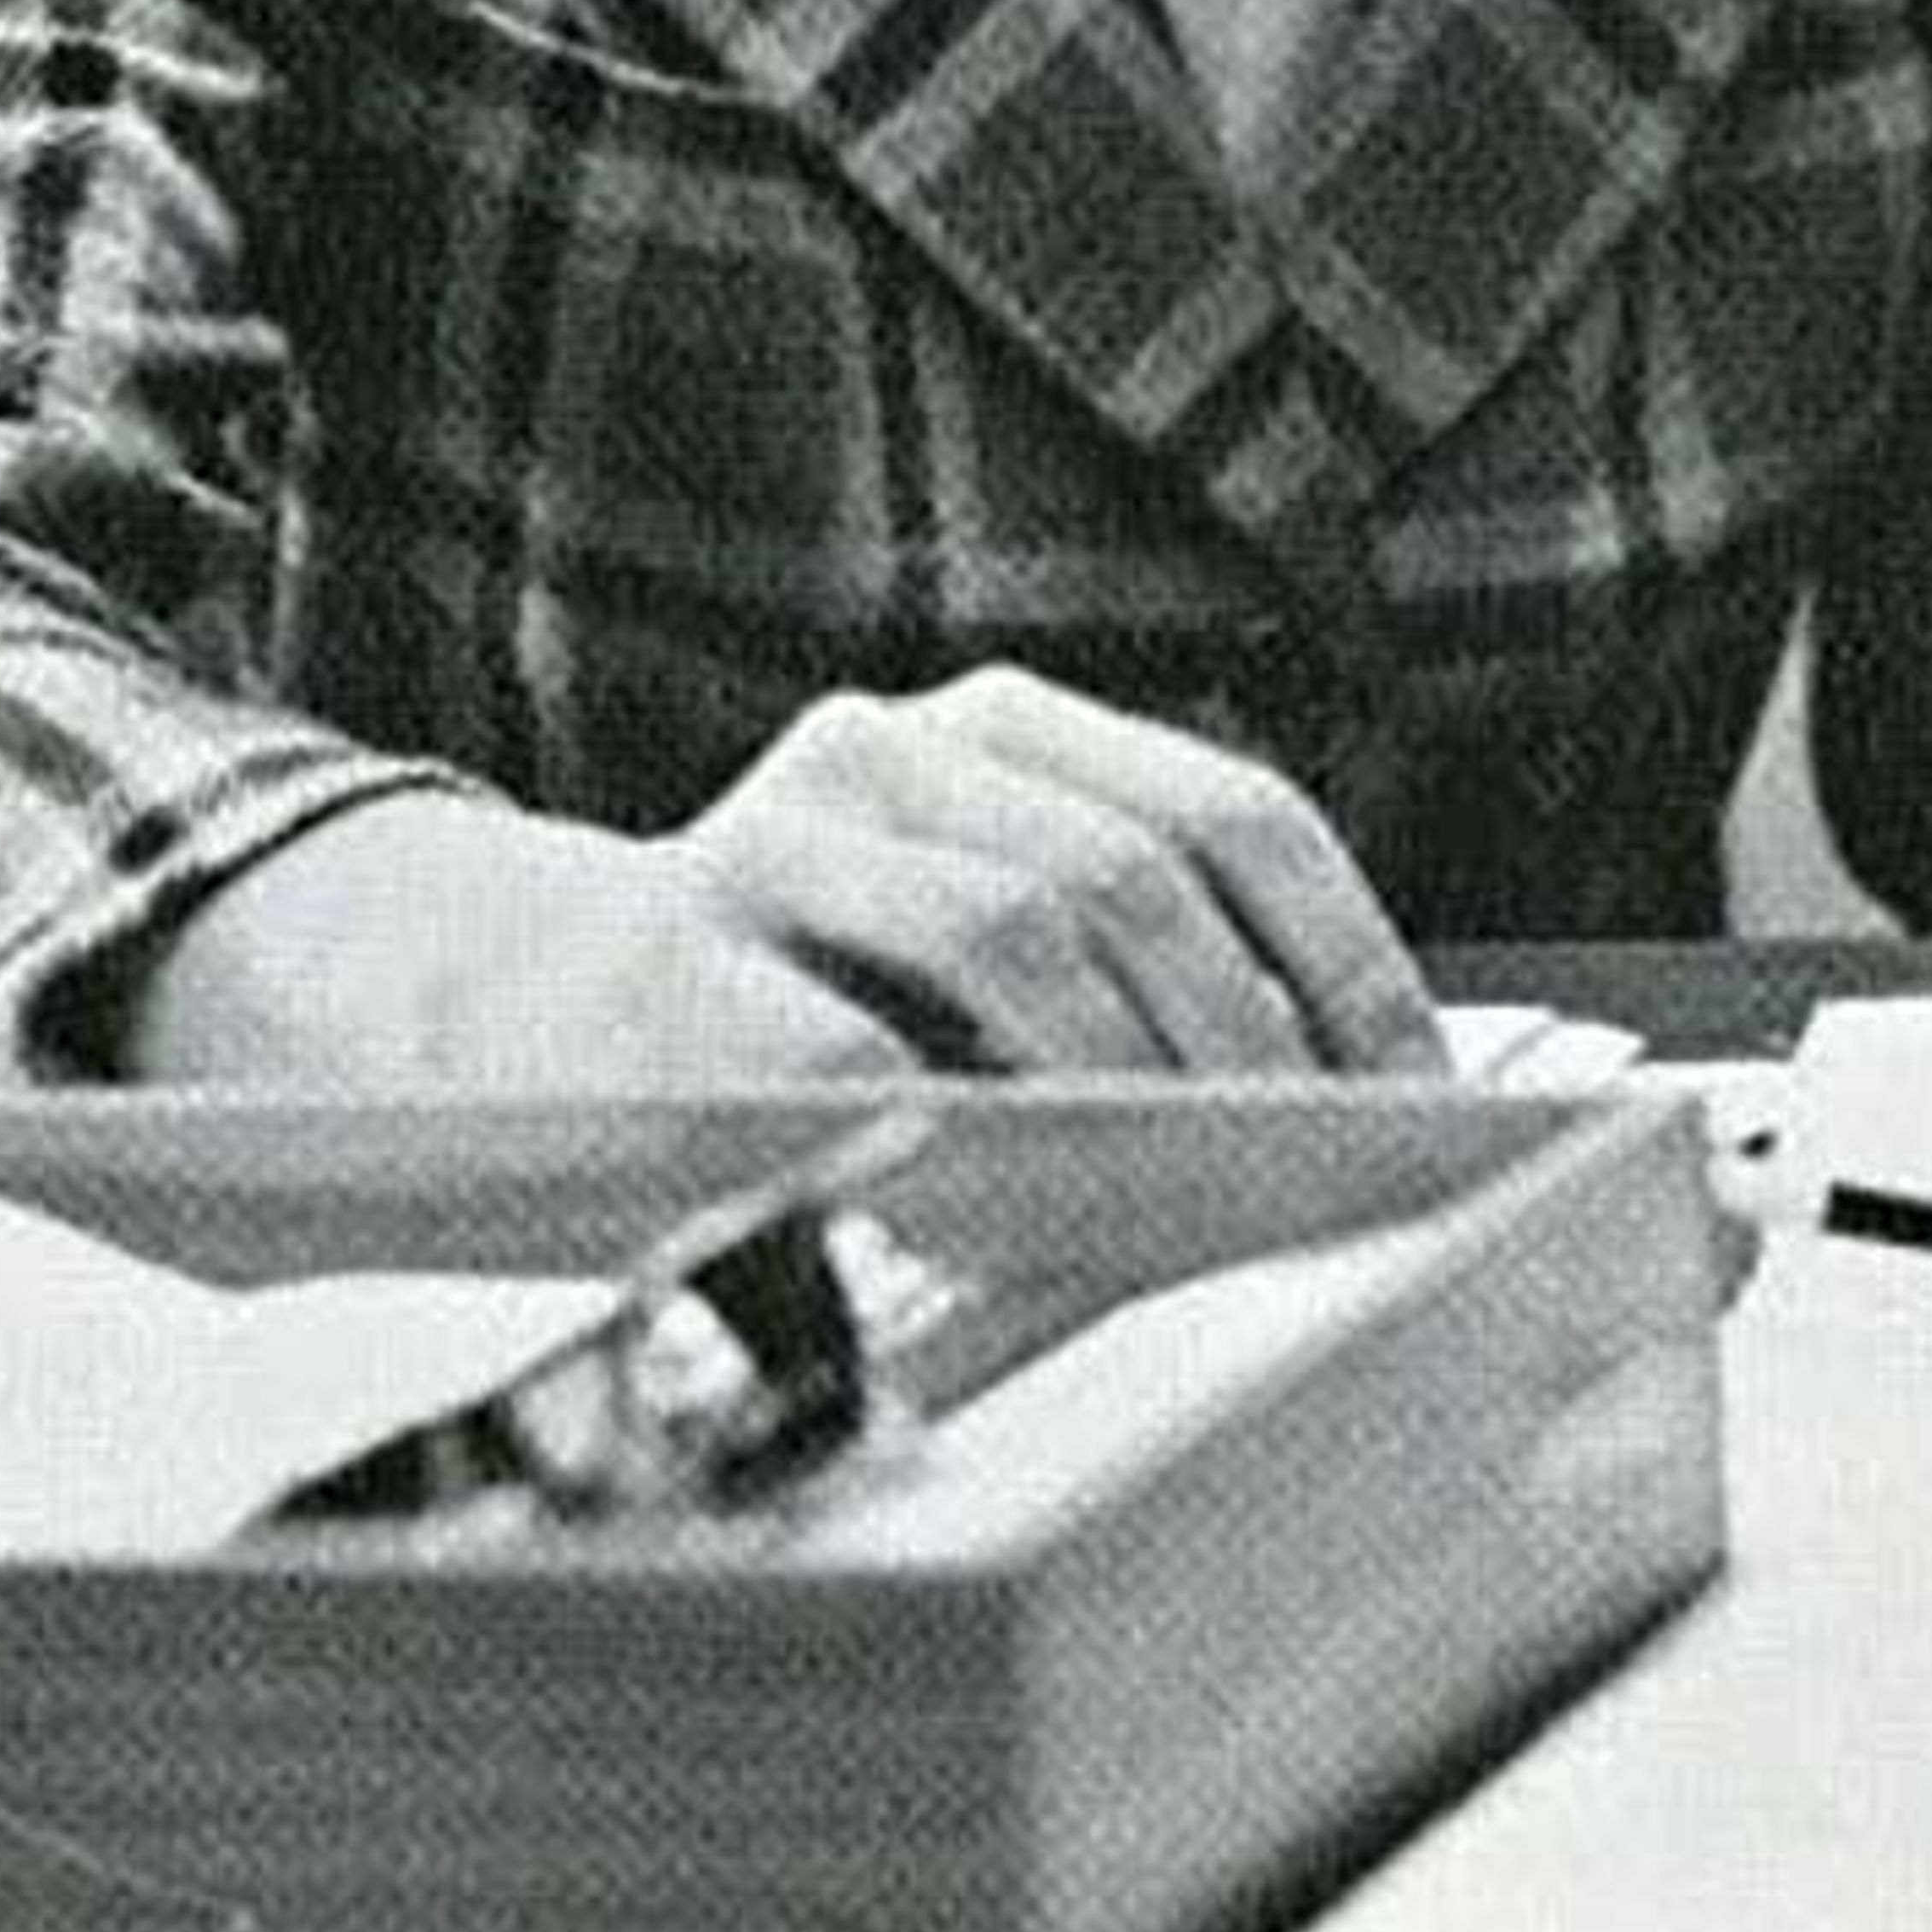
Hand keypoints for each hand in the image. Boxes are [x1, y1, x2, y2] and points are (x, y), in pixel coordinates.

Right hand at [119, 666, 1444, 1088]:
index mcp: (989, 729)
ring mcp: (775, 851)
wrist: (517, 1015)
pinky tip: (1040, 1202)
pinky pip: (866, 1050)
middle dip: (1252, 1035)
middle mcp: (886, 753)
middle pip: (1131, 872)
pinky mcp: (687, 979)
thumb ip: (1124, 966)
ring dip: (1136, 1078)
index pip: (1224, 809)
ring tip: (1196, 1187)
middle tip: (1313, 1161)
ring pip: (1013, 932)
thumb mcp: (961, 926)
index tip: (1415, 1084)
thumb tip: (1349, 1091)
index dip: (1341, 952)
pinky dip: (978, 1130)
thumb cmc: (794, 994)